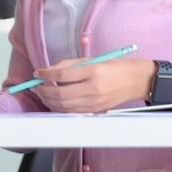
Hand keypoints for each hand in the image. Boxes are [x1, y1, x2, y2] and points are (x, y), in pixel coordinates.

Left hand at [33, 58, 156, 113]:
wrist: (135, 81)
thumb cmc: (115, 67)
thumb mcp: (94, 59)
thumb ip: (71, 64)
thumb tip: (50, 70)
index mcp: (94, 71)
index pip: (63, 75)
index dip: (46, 74)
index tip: (37, 73)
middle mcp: (94, 88)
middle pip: (61, 94)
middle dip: (44, 91)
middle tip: (36, 86)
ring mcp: (94, 102)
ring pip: (64, 106)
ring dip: (49, 101)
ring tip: (42, 93)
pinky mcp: (95, 110)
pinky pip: (72, 112)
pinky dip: (59, 107)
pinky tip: (54, 101)